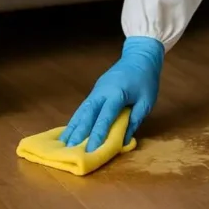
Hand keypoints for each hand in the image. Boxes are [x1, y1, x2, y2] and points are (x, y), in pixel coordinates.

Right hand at [60, 36, 163, 151]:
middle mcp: (102, 92)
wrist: (139, 57)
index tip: (90, 150)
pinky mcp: (94, 91)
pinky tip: (69, 130)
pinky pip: (83, 107)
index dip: (98, 134)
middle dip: (78, 133)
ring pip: (82, 111)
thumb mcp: (146, 102)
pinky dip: (75, 120)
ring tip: (62, 144)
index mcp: (116, 94)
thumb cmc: (146, 80)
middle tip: (69, 150)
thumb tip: (124, 142)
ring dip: (72, 127)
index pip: (105, 117)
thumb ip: (134, 121)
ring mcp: (96, 91)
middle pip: (87, 114)